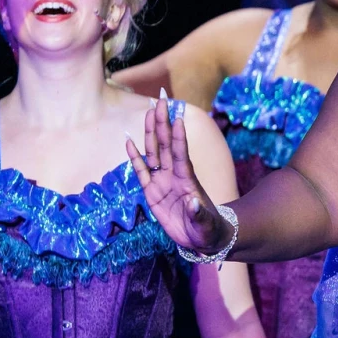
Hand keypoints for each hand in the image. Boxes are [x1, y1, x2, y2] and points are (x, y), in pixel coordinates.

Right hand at [125, 90, 228, 254]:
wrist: (202, 238)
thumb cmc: (208, 229)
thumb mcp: (206, 225)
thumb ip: (199, 214)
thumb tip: (193, 203)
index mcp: (187, 180)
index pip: (181, 153)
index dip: (178, 136)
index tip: (177, 117)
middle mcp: (174, 175)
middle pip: (165, 144)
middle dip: (163, 122)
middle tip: (161, 99)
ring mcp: (162, 181)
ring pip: (154, 152)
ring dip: (151, 132)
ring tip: (149, 111)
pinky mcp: (152, 192)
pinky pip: (141, 171)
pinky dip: (134, 157)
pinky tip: (129, 141)